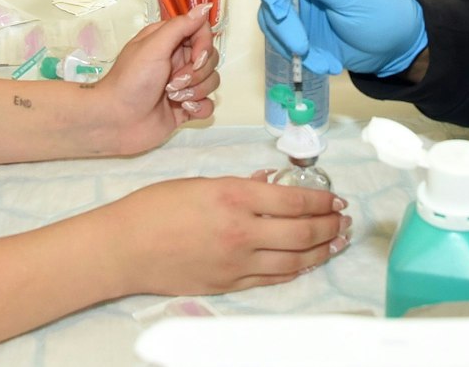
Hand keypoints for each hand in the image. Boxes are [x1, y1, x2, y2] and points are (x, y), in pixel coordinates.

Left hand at [94, 4, 221, 154]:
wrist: (115, 122)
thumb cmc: (130, 80)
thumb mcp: (153, 46)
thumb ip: (180, 26)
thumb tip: (204, 7)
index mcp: (167, 41)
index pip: (201, 32)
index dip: (204, 44)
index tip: (195, 58)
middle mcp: (176, 61)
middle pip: (209, 58)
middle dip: (197, 72)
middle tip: (172, 82)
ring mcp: (182, 86)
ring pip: (211, 81)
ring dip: (195, 91)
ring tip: (172, 97)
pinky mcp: (185, 108)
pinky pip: (208, 105)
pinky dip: (199, 108)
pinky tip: (183, 110)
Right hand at [104, 177, 348, 295]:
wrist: (125, 247)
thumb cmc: (155, 208)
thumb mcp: (201, 183)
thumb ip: (242, 185)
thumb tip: (272, 183)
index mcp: (235, 197)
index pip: (295, 199)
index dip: (322, 199)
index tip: (335, 198)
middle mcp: (242, 231)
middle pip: (302, 232)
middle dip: (330, 226)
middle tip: (343, 221)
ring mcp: (237, 263)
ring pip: (294, 261)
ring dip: (320, 251)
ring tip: (335, 243)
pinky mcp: (229, 284)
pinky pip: (272, 280)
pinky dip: (294, 271)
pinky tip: (304, 264)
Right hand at [257, 0, 425, 77]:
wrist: (395, 48)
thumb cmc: (385, 13)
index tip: (278, 6)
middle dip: (283, 23)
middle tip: (302, 47)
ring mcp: (301, 4)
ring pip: (273, 19)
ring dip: (290, 45)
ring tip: (322, 63)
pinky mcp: (301, 28)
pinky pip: (284, 41)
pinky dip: (301, 58)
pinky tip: (327, 65)